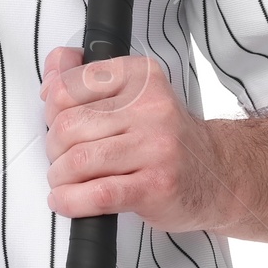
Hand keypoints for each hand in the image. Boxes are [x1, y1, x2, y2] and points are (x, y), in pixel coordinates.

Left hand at [41, 48, 218, 232]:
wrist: (217, 174)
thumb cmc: (167, 138)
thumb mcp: (132, 94)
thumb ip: (84, 77)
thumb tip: (53, 66)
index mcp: (140, 76)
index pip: (68, 86)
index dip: (50, 110)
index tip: (55, 122)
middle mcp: (151, 108)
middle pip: (68, 126)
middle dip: (53, 148)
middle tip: (61, 158)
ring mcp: (156, 147)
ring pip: (78, 161)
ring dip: (59, 178)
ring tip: (64, 182)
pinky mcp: (157, 186)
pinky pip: (98, 194)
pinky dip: (71, 201)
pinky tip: (66, 200)